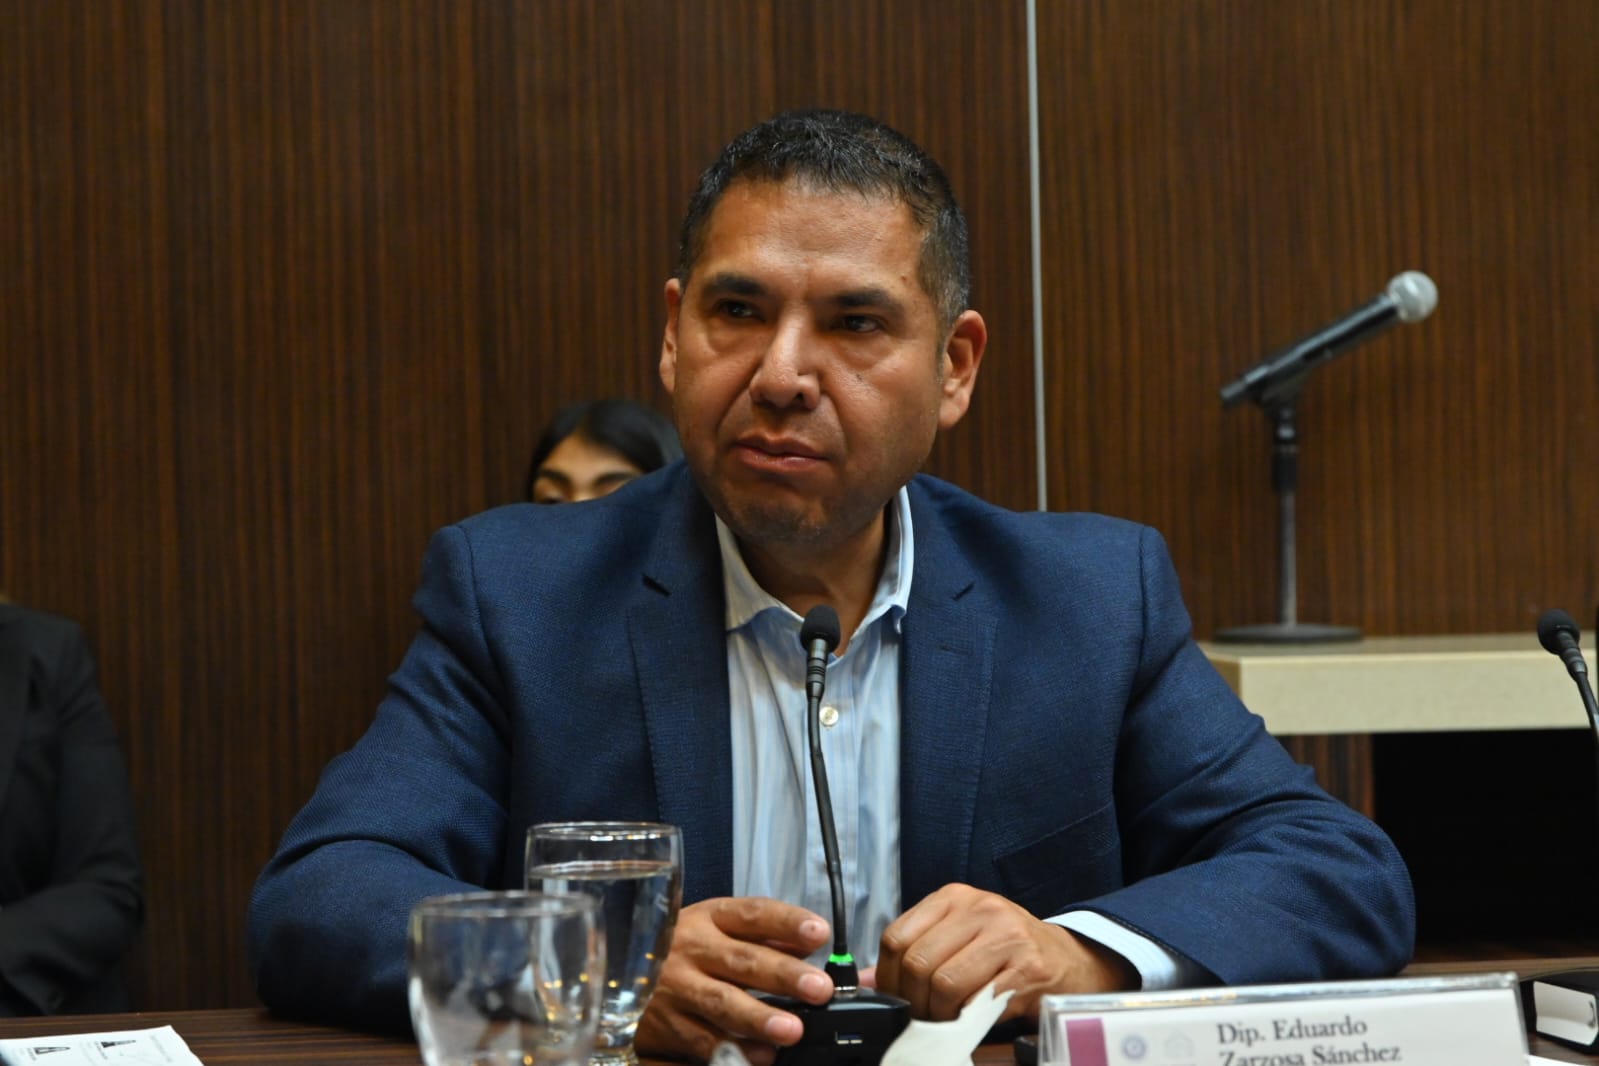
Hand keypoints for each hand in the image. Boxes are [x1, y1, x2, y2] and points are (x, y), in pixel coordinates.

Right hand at [636, 896, 834, 1064]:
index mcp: (710, 918)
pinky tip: (758, 1056)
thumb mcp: (713, 928)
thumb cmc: (677, 948)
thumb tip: (808, 944)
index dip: (787, 921)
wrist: (612, 970)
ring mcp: (676, 989)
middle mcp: (692, 950)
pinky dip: (729, 1050)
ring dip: (758, 1018)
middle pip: (742, 960)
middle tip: (818, 989)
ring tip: (791, 1030)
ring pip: (720, 1004)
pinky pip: (699, 1040)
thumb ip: (761, 936)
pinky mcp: (664, 1025)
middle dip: (783, 975)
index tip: (819, 932)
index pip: (753, 913)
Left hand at [863, 883, 1135, 1022]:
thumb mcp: (959, 938)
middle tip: (920, 1018)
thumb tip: (863, 980)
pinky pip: (979, 1001)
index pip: (897, 936)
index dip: (887, 977)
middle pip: (917, 962)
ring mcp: (1006, 935)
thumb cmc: (1009, 951)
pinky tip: (972, 1020)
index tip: (895, 999)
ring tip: (946, 1021)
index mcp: (954, 898)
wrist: (1071, 960)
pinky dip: (967, 1019)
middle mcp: (979, 908)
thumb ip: (915, 952)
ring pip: (944, 983)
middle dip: (912, 1002)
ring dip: (938, 1015)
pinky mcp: (1028, 967)